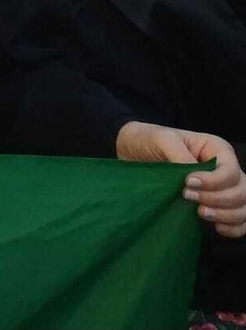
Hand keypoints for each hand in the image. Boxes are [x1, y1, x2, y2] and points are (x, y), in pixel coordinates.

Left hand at [116, 121, 245, 237]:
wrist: (133, 152)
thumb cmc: (149, 140)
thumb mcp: (161, 139)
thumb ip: (179, 154)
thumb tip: (194, 175)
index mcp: (217, 150)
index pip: (231, 171)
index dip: (214, 181)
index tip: (188, 183)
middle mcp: (225, 169)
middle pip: (241, 192)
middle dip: (218, 199)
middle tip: (188, 196)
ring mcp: (223, 189)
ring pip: (243, 208)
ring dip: (225, 215)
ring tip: (199, 212)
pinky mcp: (216, 206)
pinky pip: (239, 222)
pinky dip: (232, 228)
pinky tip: (215, 226)